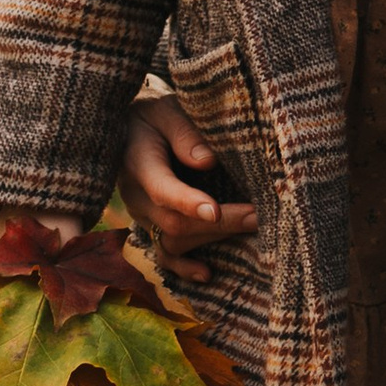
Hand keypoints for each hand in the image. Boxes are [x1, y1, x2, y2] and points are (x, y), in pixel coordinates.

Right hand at [120, 88, 257, 275]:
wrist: (127, 129)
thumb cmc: (155, 116)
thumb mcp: (167, 111)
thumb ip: (184, 133)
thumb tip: (207, 162)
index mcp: (138, 163)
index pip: (161, 188)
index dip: (187, 202)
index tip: (214, 211)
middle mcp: (136, 195)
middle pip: (174, 222)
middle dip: (219, 223)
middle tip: (258, 216)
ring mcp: (142, 216)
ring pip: (172, 242)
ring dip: (212, 241)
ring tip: (251, 232)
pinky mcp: (149, 227)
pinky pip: (163, 255)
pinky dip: (184, 268)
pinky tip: (208, 274)